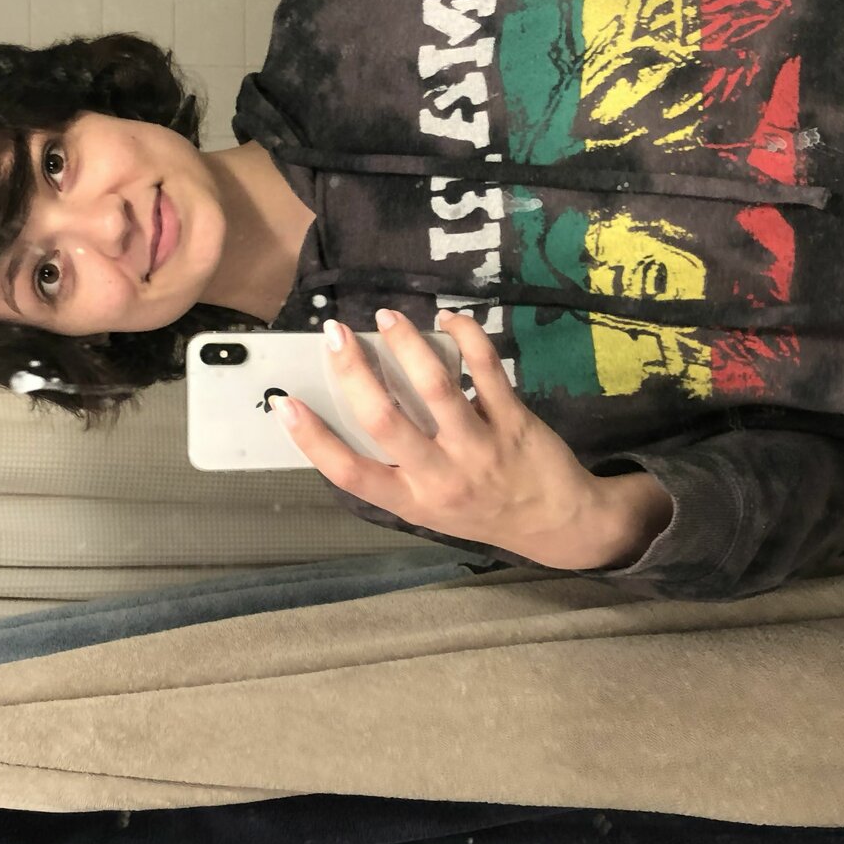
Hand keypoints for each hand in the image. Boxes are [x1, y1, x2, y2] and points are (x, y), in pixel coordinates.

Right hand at [272, 308, 673, 570]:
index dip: (313, 440)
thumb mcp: (430, 505)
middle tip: (334, 334)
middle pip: (384, 420)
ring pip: (433, 387)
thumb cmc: (484, 510)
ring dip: (405, 344)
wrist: (559, 525)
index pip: (350, 473)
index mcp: (412, 500)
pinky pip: (483, 369)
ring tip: (386, 318)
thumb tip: (363, 399)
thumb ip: (397, 464)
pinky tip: (449, 319)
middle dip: (352, 372)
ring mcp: (478, 448)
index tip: (284, 404)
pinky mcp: (513, 422)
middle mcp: (441, 477)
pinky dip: (465, 336)